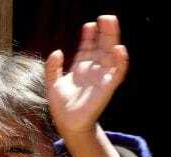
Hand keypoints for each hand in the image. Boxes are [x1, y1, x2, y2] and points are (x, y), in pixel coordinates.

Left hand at [46, 15, 128, 138]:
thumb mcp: (53, 83)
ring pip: (110, 54)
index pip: (87, 48)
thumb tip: (57, 51)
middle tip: (105, 17)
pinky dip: (120, 61)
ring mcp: (101, 77)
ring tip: (111, 23)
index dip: (89, 36)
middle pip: (101, 47)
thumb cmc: (61, 106)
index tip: (88, 25)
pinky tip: (119, 48)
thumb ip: (52, 67)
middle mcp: (93, 71)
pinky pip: (117, 72)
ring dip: (112, 39)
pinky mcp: (107, 87)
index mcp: (81, 69)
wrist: (67, 124)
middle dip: (103, 32)